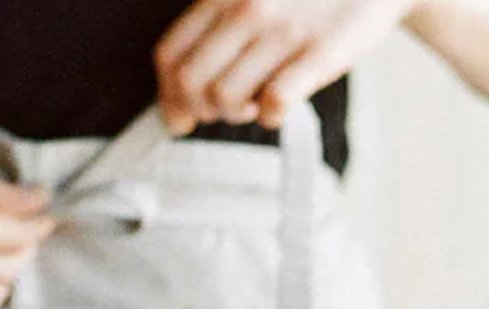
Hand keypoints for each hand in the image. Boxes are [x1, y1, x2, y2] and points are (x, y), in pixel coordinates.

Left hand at [155, 0, 417, 134]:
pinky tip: (278, 106)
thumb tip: (176, 109)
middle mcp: (249, 6)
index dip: (168, 96)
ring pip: (225, 99)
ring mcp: (284, 30)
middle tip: (223, 110)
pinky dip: (268, 117)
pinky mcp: (320, 53)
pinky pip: (272, 105)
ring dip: (234, 115)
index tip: (182, 115)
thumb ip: (214, 34)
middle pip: (191, 83)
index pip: (170, 56)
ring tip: (254, 103)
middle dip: (200, 109)